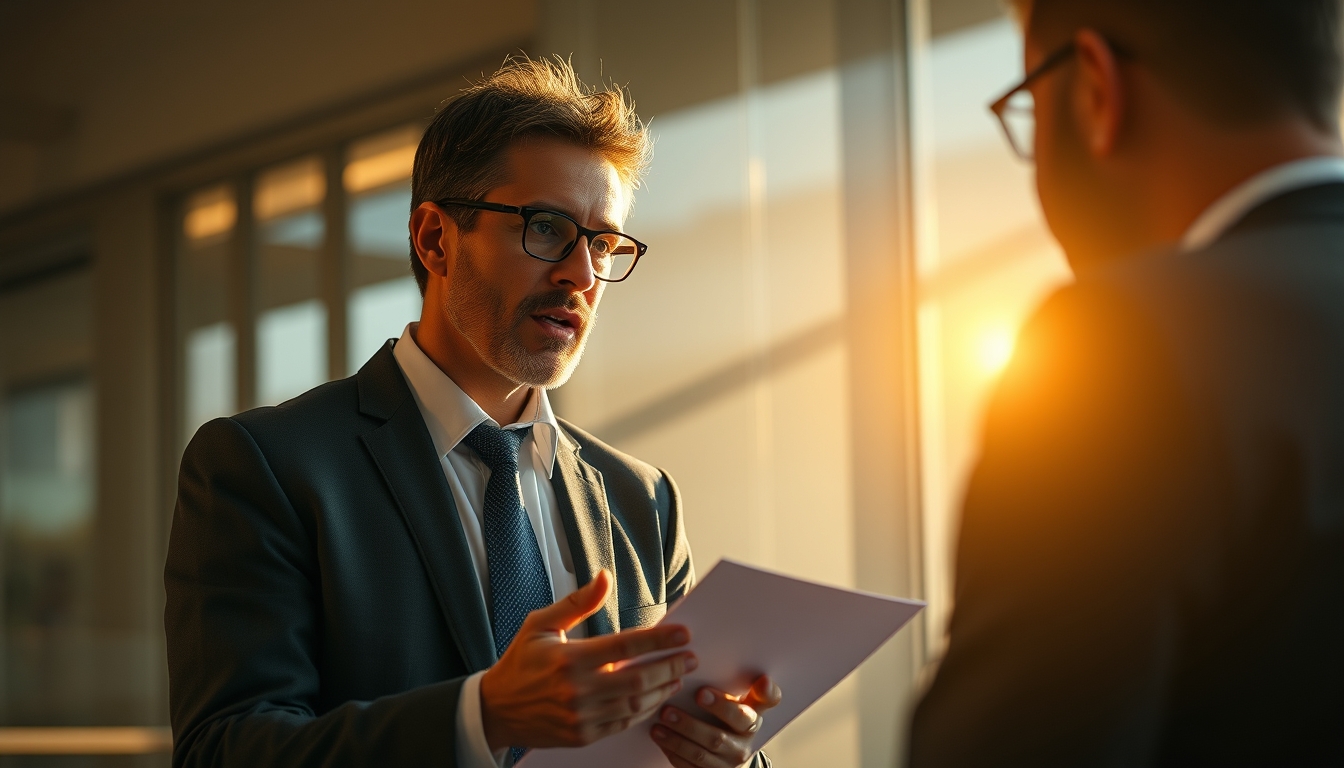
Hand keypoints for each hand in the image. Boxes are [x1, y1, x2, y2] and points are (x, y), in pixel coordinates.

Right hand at [480, 569, 696, 749]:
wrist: (494, 709)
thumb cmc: (519, 662)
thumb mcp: (541, 624)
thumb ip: (577, 603)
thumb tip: (604, 578)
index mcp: (570, 658)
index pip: (625, 645)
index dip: (660, 639)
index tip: (683, 633)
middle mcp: (578, 689)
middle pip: (639, 678)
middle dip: (670, 667)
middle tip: (690, 657)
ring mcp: (581, 716)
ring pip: (635, 704)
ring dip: (662, 689)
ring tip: (678, 676)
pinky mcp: (582, 735)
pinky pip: (623, 723)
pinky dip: (644, 710)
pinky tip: (655, 698)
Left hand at [651, 674, 782, 767]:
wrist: (733, 749)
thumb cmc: (735, 714)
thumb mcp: (748, 702)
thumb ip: (756, 690)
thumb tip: (765, 680)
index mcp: (752, 722)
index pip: (743, 716)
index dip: (723, 705)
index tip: (700, 693)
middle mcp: (742, 747)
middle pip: (716, 738)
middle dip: (689, 725)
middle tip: (667, 710)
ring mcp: (726, 765)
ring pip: (700, 755)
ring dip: (676, 741)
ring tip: (658, 726)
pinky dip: (673, 754)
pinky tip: (661, 740)